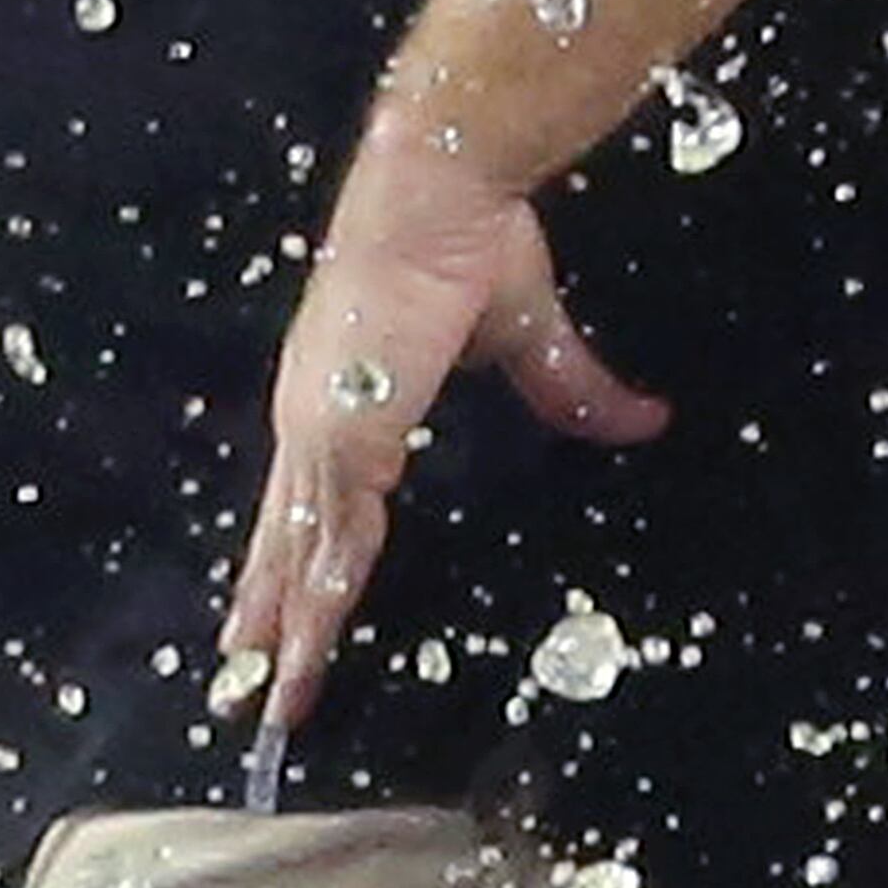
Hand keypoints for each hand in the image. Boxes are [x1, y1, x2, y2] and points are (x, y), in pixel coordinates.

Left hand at [217, 116, 666, 733]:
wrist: (443, 187)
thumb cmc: (472, 239)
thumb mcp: (530, 333)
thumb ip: (574, 386)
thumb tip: (646, 419)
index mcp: (348, 390)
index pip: (320, 499)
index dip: (298, 558)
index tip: (278, 614)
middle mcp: (318, 414)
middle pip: (288, 539)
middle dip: (266, 616)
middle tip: (241, 689)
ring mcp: (322, 424)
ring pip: (300, 553)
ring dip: (284, 629)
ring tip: (264, 700)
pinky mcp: (342, 429)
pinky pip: (328, 534)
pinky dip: (312, 596)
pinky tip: (298, 647)